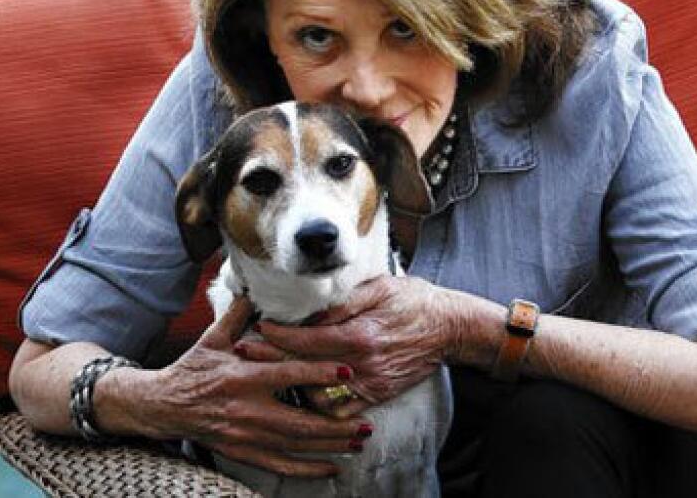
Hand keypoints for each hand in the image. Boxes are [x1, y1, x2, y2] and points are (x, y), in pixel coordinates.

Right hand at [151, 296, 373, 476]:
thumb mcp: (213, 338)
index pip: (286, 374)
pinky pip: (278, 465)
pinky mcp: (241, 452)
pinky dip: (305, 470)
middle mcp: (245, 409)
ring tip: (358, 442)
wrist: (163, 405)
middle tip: (365, 422)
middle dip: (335, 424)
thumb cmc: (192, 368)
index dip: (318, 372)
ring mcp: (244, 435)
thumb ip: (240, 314)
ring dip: (329, 446)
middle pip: (298, 421)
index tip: (348, 370)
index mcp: (241, 377)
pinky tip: (330, 469)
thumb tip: (258, 285)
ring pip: (294, 445)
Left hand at [255, 276, 455, 405]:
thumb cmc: (413, 301)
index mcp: (359, 334)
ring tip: (273, 370)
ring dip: (293, 383)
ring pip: (317, 393)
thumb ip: (342, 302)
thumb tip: (309, 314)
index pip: (305, 340)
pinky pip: (340, 409)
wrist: (448, 327)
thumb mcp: (378, 288)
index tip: (259, 327)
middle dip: (270, 359)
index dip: (278, 335)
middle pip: (304, 367)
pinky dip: (319, 403)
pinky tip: (305, 390)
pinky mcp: (377, 394)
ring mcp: (369, 383)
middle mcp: (361, 363)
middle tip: (247, 351)